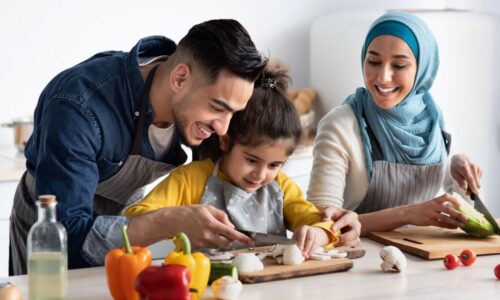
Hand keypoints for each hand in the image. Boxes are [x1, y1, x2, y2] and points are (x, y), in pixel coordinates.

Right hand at [129, 204, 253, 248]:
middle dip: (230, 239)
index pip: (231, 233)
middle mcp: (208, 235)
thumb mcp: (207, 208)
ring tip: (212, 230)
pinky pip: (210, 246)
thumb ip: (221, 216)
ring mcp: (203, 242)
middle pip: (227, 242)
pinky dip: (211, 241)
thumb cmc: (189, 212)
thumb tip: (230, 226)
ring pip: (219, 244)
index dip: (242, 238)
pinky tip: (204, 233)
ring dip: (220, 239)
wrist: (172, 221)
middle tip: (227, 232)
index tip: (250, 241)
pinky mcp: (198, 247)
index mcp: (212, 224)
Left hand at [292, 225, 326, 258]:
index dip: (301, 241)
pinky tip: (308, 255)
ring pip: (314, 243)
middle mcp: (310, 230)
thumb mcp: (297, 235)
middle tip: (303, 254)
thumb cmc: (301, 235)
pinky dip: (312, 251)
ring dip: (309, 250)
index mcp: (303, 228)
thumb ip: (295, 240)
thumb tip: (293, 248)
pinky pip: (316, 246)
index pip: (302, 234)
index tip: (300, 248)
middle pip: (310, 238)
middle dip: (306, 247)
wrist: (312, 231)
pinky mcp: (318, 240)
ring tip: (305, 256)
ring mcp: (315, 235)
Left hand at [320, 207, 360, 245]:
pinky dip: (346, 246)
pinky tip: (338, 245)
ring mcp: (357, 232)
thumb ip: (327, 213)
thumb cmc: (334, 214)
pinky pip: (354, 245)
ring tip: (336, 243)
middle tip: (336, 238)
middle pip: (355, 232)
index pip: (347, 220)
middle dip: (345, 236)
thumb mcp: (330, 210)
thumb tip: (325, 220)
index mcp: (351, 215)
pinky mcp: (355, 239)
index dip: (339, 225)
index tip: (332, 230)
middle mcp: (356, 224)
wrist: (336, 219)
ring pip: (355, 239)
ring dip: (346, 243)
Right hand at [405, 194, 467, 228]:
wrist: (408, 213)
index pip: (446, 197)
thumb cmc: (421, 208)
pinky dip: (449, 226)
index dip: (454, 200)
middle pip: (448, 209)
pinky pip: (441, 224)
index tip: (461, 204)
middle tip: (467, 218)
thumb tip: (452, 206)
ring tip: (463, 225)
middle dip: (458, 214)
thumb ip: (440, 204)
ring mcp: (431, 214)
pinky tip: (454, 227)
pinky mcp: (429, 221)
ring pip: (446, 218)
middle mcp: (433, 206)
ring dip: (455, 222)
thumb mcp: (430, 203)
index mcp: (434, 200)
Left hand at [450, 154, 481, 193]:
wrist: (460, 158)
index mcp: (464, 167)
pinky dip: (474, 181)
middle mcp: (472, 167)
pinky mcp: (480, 169)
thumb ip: (459, 181)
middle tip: (467, 192)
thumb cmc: (456, 166)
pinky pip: (479, 180)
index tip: (476, 193)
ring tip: (466, 183)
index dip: (473, 186)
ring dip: (473, 185)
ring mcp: (477, 168)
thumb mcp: (453, 173)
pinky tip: (470, 177)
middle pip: (476, 182)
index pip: (470, 179)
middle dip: (473, 189)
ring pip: (478, 182)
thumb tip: (465, 187)